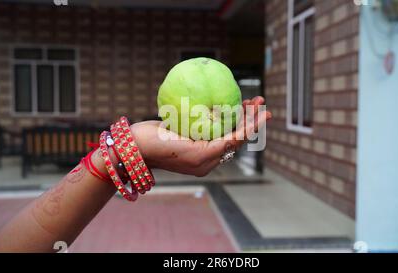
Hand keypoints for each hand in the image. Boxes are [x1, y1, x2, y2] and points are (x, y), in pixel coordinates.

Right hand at [130, 96, 271, 176]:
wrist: (131, 146)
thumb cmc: (151, 144)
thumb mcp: (183, 145)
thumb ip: (210, 146)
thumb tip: (237, 140)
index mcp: (205, 159)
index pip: (236, 140)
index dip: (253, 126)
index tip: (266, 112)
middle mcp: (206, 156)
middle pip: (235, 135)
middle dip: (249, 118)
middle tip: (259, 99)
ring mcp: (200, 148)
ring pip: (226, 132)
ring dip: (239, 116)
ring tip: (250, 99)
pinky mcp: (193, 140)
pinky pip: (214, 129)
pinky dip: (224, 117)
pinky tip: (229, 104)